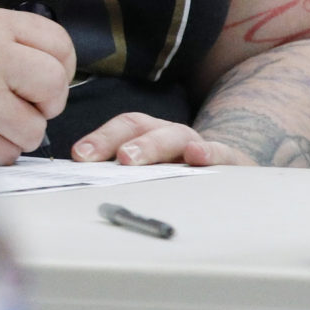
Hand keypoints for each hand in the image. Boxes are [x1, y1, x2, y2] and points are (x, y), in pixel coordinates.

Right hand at [0, 6, 75, 163]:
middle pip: (54, 83)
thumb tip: (59, 77)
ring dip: (18, 134)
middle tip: (23, 107)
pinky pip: (7, 152)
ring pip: (34, 126)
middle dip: (46, 105)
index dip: (61, 69)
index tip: (43, 82)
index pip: (58, 42)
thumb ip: (14, 46)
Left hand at [69, 113, 252, 167]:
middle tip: (105, 157)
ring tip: (131, 157)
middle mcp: (169, 135)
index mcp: (148, 134)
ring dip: (151, 145)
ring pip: (173, 137)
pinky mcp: (228, 159)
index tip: (80, 156)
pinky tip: (197, 157)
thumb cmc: (179, 173)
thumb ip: (120, 173)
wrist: (229, 170)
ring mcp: (197, 145)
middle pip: (141, 128)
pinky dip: (208, 152)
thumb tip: (83, 180)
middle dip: (119, 141)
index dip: (100, 139)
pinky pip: (219, 152)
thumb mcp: (150, 171)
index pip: (122, 128)